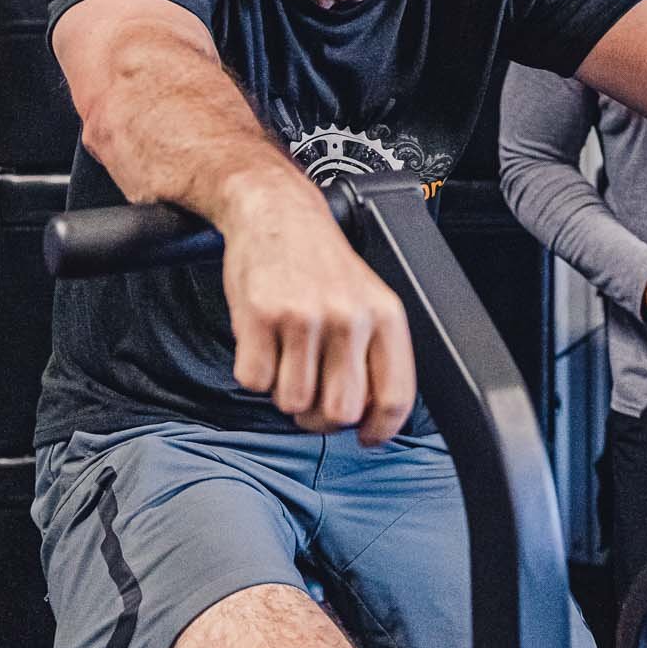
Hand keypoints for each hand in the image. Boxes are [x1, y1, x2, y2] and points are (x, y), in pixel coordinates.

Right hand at [217, 186, 416, 444]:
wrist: (276, 210)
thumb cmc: (319, 262)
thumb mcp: (366, 298)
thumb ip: (374, 354)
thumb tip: (372, 419)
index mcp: (384, 316)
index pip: (394, 397)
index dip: (379, 430)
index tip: (365, 437)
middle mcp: (349, 318)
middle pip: (340, 413)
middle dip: (320, 416)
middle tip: (310, 392)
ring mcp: (304, 317)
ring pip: (293, 403)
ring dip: (283, 389)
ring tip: (285, 354)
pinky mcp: (260, 316)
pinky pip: (254, 382)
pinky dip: (252, 371)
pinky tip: (262, 340)